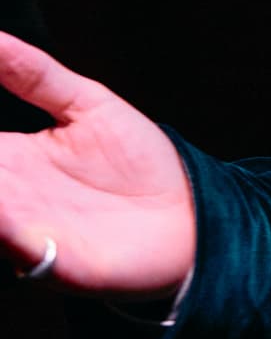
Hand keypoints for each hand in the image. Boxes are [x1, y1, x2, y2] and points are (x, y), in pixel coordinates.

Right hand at [0, 31, 195, 297]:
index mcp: (8, 160)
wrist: (184, 213)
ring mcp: (23, 232)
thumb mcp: (86, 103)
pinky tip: (3, 207)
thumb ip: (35, 75)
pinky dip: (6, 226)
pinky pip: (16, 245)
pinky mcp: (50, 262)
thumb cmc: (134, 159)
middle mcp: (6, 198)